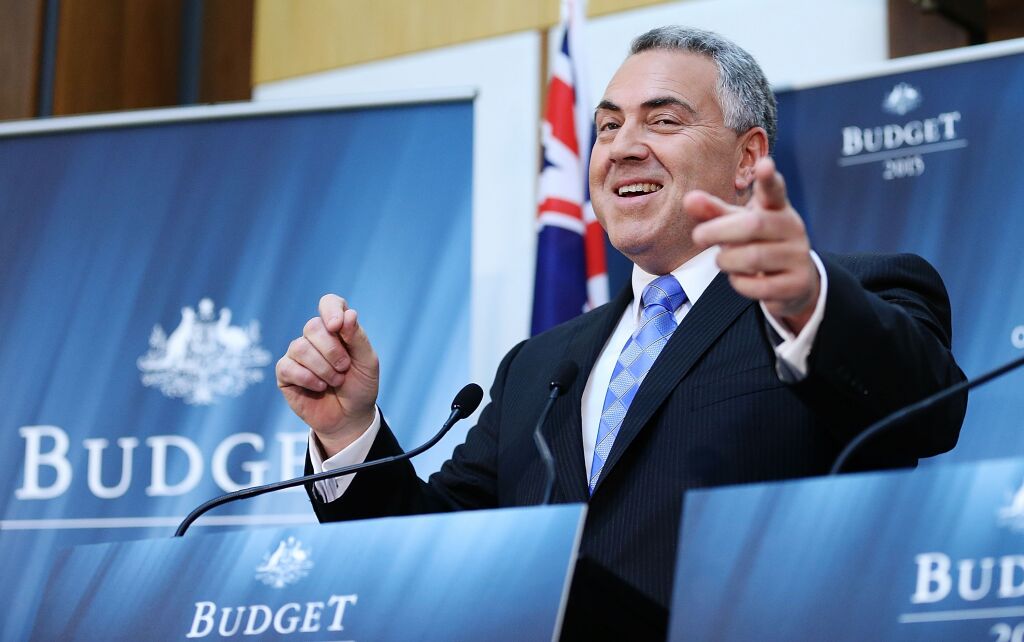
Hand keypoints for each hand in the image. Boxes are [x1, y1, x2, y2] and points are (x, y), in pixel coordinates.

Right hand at [275, 294, 378, 456]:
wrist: (351, 417)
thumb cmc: (360, 387)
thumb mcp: (367, 362)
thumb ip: (357, 337)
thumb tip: (348, 314)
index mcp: (337, 329)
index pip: (329, 304)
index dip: (331, 310)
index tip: (337, 326)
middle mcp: (315, 337)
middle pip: (313, 327)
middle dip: (332, 350)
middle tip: (345, 368)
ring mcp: (298, 354)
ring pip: (300, 347)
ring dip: (323, 368)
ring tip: (336, 381)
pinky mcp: (285, 373)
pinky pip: (288, 366)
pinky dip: (308, 378)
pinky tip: (320, 387)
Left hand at [687, 157, 819, 333]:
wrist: (792, 281)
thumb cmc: (757, 243)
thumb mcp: (736, 224)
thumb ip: (713, 212)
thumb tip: (688, 199)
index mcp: (776, 208)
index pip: (774, 190)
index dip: (769, 179)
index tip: (764, 164)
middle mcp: (792, 228)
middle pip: (753, 224)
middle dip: (719, 232)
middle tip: (698, 236)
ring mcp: (798, 256)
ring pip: (754, 257)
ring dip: (727, 261)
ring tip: (722, 260)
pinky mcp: (797, 283)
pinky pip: (760, 286)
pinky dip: (740, 283)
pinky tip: (740, 278)